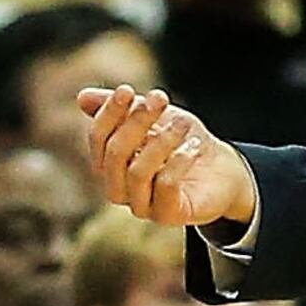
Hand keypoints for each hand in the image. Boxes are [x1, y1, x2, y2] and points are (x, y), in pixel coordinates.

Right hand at [81, 83, 261, 231]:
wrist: (224, 168)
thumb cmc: (183, 140)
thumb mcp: (157, 117)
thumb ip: (124, 108)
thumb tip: (81, 97)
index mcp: (111, 165)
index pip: (98, 139)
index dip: (109, 114)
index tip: (126, 90)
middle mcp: (120, 189)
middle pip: (115, 154)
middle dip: (136, 122)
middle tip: (160, 99)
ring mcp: (143, 206)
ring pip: (137, 172)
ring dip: (161, 142)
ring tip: (183, 124)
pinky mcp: (168, 215)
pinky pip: (164, 187)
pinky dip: (178, 162)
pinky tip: (193, 146)